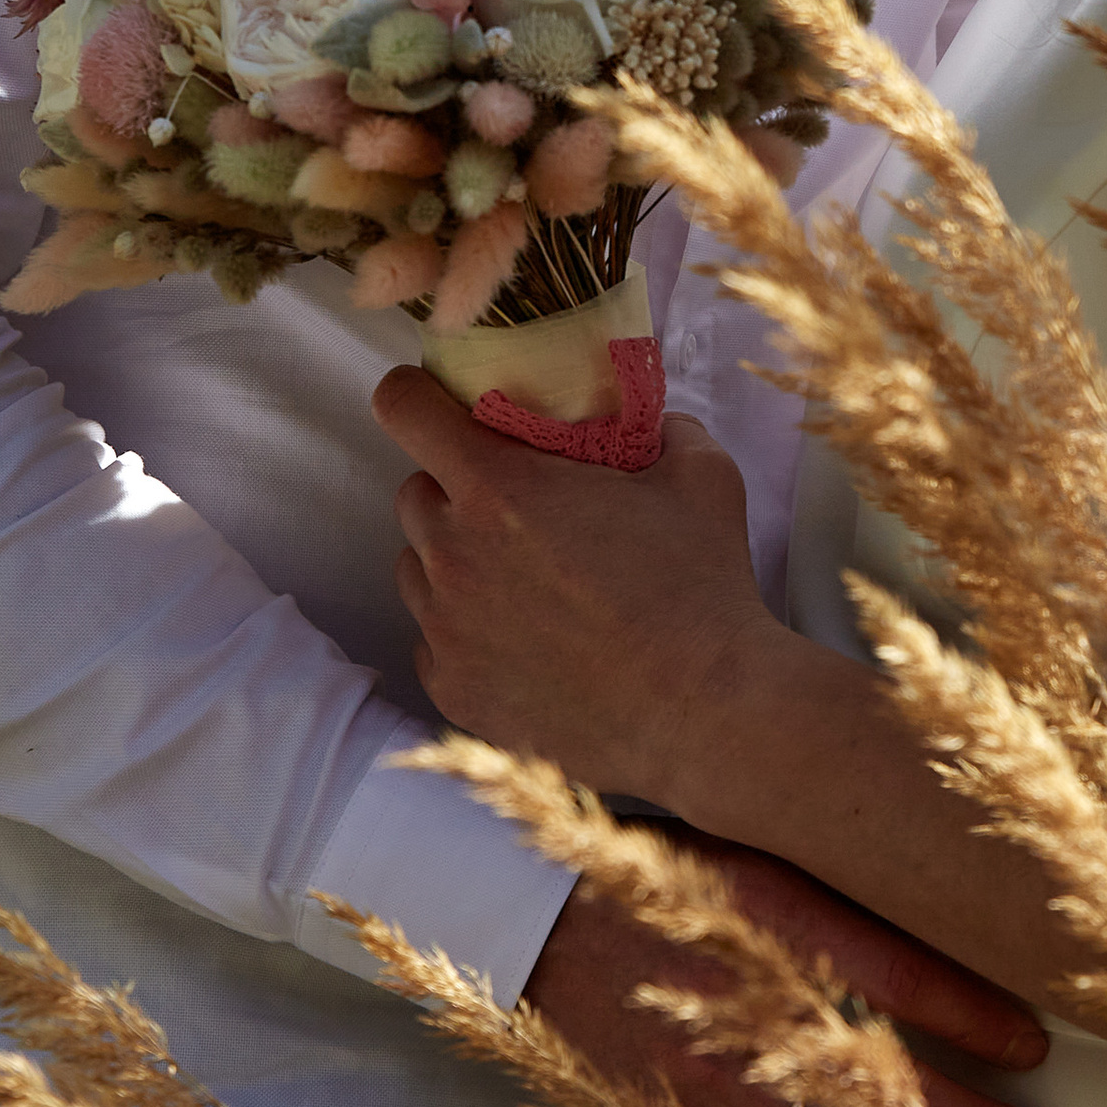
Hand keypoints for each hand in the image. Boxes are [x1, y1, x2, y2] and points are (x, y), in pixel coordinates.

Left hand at [375, 377, 769, 805]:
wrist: (703, 710)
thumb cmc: (700, 588)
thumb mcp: (701, 475)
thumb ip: (664, 430)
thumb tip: (653, 425)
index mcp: (498, 486)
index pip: (403, 407)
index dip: (416, 395)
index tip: (436, 402)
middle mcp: (453, 553)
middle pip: (414, 492)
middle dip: (454, 487)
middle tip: (517, 505)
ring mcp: (445, 629)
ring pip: (417, 569)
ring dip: (455, 561)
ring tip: (527, 580)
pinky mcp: (453, 689)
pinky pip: (434, 641)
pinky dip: (466, 632)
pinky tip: (528, 639)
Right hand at [521, 833, 1062, 1106]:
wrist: (536, 919)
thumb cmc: (661, 876)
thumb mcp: (760, 850)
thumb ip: (844, 889)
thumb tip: (953, 911)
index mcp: (768, 920)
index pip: (901, 980)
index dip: (980, 1018)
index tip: (1037, 1042)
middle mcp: (743, 1008)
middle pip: (884, 1089)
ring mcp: (705, 1080)